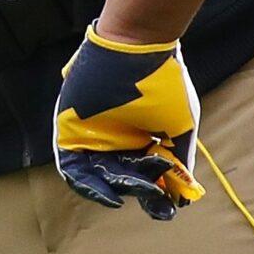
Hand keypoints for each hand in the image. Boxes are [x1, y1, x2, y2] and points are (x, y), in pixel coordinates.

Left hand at [54, 26, 205, 219]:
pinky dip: (85, 183)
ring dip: (113, 188)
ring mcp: (91, 131)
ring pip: (97, 173)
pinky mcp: (70, 128)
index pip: (141, 173)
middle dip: (137, 190)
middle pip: (120, 175)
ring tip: (134, 193)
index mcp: (137, 134)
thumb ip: (179, 161)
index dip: (153, 192)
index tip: (165, 208)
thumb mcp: (180, 127)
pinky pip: (71, 165)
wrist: (138, 45)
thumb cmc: (164, 82)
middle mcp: (113, 134)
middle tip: (154, 198)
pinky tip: (108, 194)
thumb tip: (183, 196)